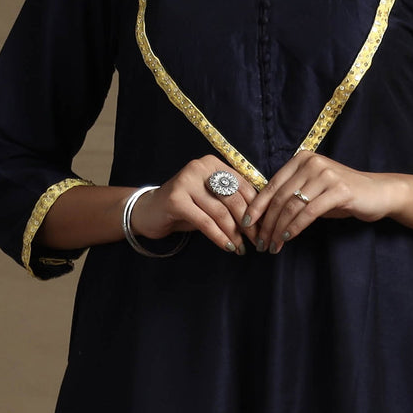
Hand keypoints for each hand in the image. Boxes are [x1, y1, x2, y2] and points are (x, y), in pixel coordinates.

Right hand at [129, 155, 258, 254]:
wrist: (149, 211)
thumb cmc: (186, 206)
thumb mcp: (210, 199)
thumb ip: (230, 202)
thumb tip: (260, 219)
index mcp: (212, 163)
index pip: (242, 185)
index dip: (256, 208)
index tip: (264, 227)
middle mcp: (199, 167)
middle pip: (233, 198)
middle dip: (248, 223)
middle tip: (257, 241)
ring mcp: (186, 181)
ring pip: (220, 212)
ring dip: (234, 234)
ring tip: (241, 248)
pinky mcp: (176, 199)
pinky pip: (205, 221)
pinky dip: (218, 236)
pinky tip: (227, 247)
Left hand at [245, 151, 396, 254]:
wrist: (378, 192)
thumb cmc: (341, 193)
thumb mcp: (313, 189)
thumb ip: (292, 194)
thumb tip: (262, 214)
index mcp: (302, 158)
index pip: (273, 184)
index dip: (258, 206)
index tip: (246, 223)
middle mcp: (312, 162)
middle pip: (281, 197)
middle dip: (267, 223)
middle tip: (260, 242)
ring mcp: (326, 175)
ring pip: (292, 206)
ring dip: (279, 229)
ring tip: (272, 246)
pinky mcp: (339, 190)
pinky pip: (309, 212)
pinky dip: (295, 228)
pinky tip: (288, 239)